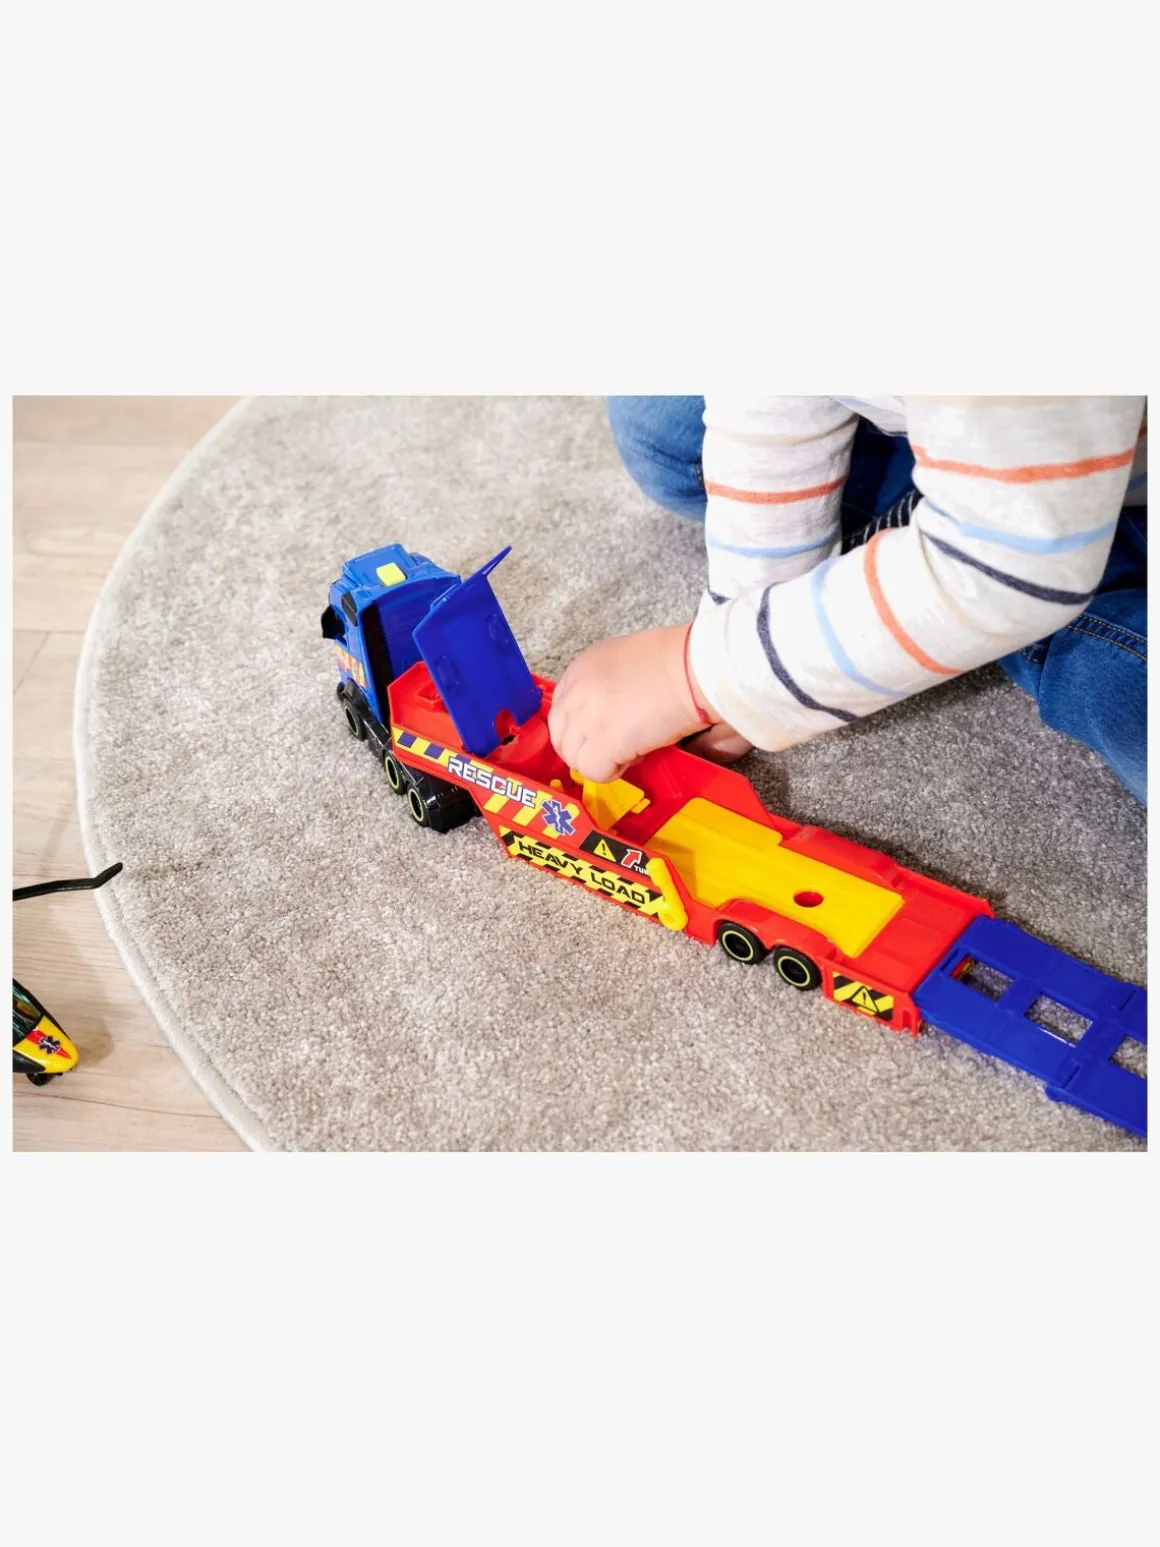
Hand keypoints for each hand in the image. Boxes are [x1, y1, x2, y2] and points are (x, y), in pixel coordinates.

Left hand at [549, 623, 733, 782]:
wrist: (697, 669)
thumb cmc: (682, 661)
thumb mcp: (632, 661)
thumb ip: (612, 687)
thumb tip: (617, 714)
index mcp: (584, 666)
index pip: (563, 707)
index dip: (584, 725)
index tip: (608, 728)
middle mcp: (576, 689)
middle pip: (561, 734)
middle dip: (586, 747)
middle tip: (618, 746)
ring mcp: (585, 717)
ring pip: (574, 757)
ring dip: (601, 760)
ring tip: (633, 749)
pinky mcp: (602, 742)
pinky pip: (593, 772)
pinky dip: (613, 772)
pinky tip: (637, 756)